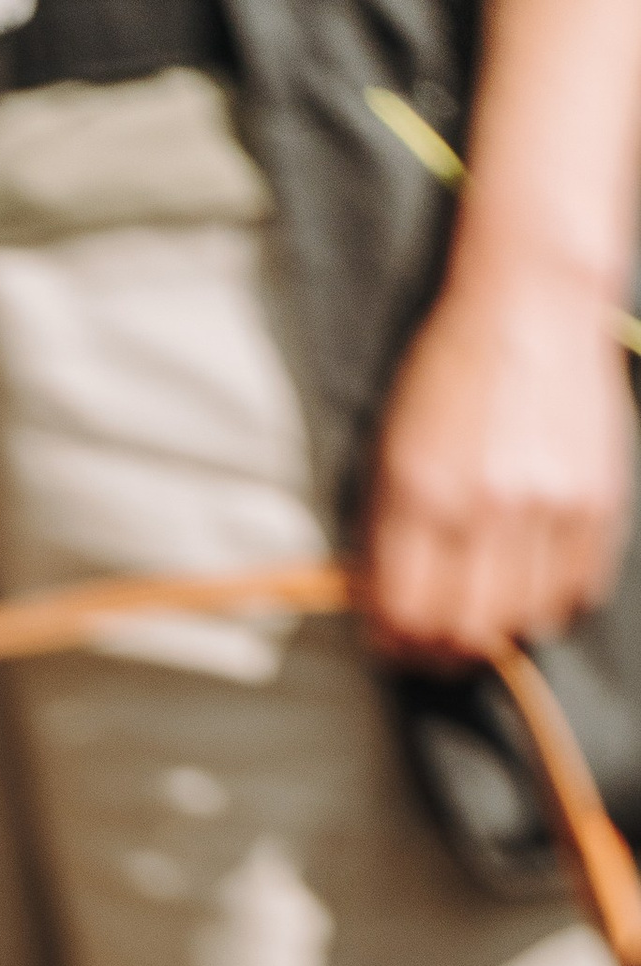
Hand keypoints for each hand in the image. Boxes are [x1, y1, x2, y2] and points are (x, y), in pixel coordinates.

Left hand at [366, 256, 634, 659]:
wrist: (531, 297)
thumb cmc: (450, 372)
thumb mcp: (390, 448)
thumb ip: (383, 532)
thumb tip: (382, 613)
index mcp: (419, 493)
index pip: (404, 613)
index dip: (396, 643)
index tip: (396, 642)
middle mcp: (485, 505)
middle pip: (465, 632)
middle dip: (445, 651)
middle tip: (441, 644)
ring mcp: (548, 504)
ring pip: (524, 622)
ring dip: (503, 630)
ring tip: (491, 610)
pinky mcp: (598, 497)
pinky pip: (578, 590)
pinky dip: (554, 601)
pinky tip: (536, 581)